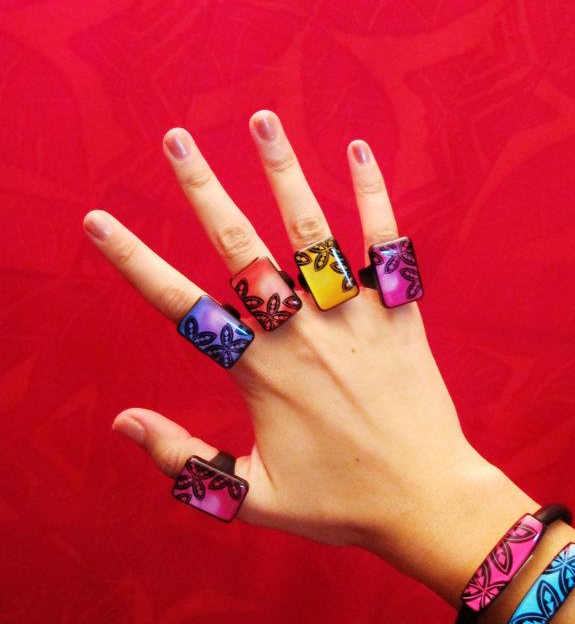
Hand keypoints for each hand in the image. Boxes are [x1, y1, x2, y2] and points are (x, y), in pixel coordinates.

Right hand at [84, 111, 522, 591]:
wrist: (427, 502)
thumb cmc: (341, 505)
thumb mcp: (253, 497)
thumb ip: (186, 458)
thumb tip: (121, 422)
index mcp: (261, 373)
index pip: (183, 306)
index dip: (135, 262)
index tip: (99, 221)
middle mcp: (303, 334)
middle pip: (242, 248)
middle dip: (203, 189)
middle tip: (176, 138)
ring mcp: (354, 319)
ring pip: (312, 233)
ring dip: (285, 173)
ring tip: (262, 118)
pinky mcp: (400, 315)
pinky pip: (387, 246)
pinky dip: (375, 197)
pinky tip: (359, 149)